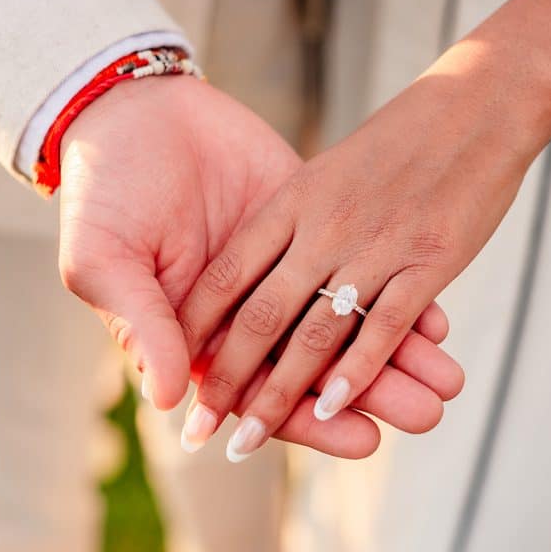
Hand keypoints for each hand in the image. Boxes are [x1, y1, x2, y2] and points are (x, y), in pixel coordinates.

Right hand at [57, 74, 462, 457]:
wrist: (134, 111)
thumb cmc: (104, 192)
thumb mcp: (106, 261)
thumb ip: (144, 326)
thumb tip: (171, 399)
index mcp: (200, 337)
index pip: (263, 392)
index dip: (311, 418)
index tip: (365, 440)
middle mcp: (250, 314)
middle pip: (319, 366)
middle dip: (373, 392)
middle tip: (426, 412)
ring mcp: (285, 269)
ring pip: (346, 322)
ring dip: (397, 352)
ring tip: (446, 378)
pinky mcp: (312, 222)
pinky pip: (359, 265)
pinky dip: (395, 290)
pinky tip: (436, 316)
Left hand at [176, 0, 550, 459]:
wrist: (479, 103)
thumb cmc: (404, 140)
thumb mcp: (332, 170)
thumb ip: (296, 222)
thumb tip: (261, 275)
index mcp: (291, 200)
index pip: (224, 278)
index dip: (193, 334)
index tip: (171, 375)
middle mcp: (322, 227)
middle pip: (259, 318)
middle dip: (226, 383)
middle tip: (200, 433)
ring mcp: (375, 246)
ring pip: (315, 336)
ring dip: (281, 398)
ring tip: (250, 443)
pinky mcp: (427, 261)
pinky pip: (382, 328)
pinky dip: (356, 374)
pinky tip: (333, 413)